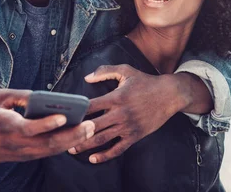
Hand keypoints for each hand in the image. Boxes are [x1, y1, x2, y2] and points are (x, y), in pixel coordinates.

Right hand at [0, 89, 94, 163]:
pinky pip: (47, 153)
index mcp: (6, 125)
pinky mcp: (25, 157)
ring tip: (89, 130)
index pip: (29, 128)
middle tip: (89, 125)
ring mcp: (21, 153)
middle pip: (47, 143)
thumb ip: (20, 95)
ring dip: (72, 142)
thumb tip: (41, 96)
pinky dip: (64, 146)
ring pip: (50, 150)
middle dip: (71, 135)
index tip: (63, 116)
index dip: (47, 124)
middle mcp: (16, 142)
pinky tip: (78, 137)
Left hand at [68, 64, 183, 163]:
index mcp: (116, 97)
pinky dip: (105, 155)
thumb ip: (105, 72)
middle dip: (75, 132)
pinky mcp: (135, 135)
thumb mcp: (126, 71)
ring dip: (85, 145)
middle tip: (60, 136)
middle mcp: (120, 113)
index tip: (63, 115)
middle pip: (92, 126)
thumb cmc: (146, 82)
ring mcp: (128, 126)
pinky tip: (93, 158)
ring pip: (102, 139)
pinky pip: (118, 149)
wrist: (170, 94)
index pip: (90, 106)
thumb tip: (86, 77)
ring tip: (71, 149)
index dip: (76, 111)